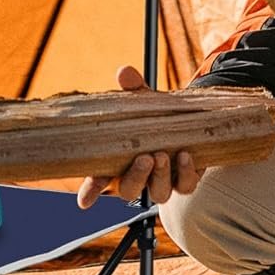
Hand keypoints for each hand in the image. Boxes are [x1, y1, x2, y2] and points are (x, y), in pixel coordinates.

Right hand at [76, 65, 201, 209]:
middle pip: (129, 190)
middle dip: (136, 178)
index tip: (84, 201)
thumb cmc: (154, 113)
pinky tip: (186, 155)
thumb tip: (125, 72)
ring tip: (162, 154)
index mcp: (118, 160)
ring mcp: (162, 180)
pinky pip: (185, 186)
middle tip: (144, 158)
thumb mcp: (143, 99)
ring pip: (158, 193)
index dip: (90, 191)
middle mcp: (138, 175)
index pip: (98, 180)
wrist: (190, 117)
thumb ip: (133, 88)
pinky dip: (185, 173)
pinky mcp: (185, 179)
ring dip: (159, 176)